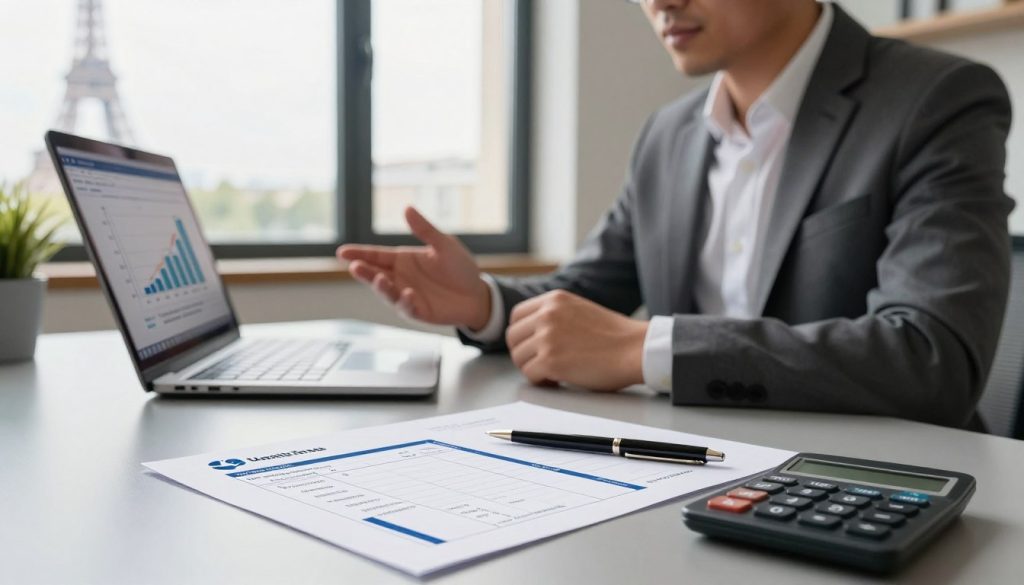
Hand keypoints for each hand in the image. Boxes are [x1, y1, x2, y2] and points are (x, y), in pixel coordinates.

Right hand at [336, 207, 491, 329]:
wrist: (477, 293)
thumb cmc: (459, 268)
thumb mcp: (444, 245)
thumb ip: (425, 230)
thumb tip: (407, 208)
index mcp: (402, 260)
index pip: (376, 255)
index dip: (359, 254)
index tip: (342, 252)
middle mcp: (400, 278)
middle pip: (375, 274)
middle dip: (364, 271)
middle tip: (354, 266)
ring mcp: (406, 295)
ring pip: (387, 292)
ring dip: (382, 287)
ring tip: (379, 279)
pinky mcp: (418, 311)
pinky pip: (408, 308)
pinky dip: (406, 302)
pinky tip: (408, 294)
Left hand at [505, 290, 647, 390]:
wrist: (636, 349)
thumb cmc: (615, 335)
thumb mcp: (579, 310)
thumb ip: (555, 316)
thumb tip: (533, 333)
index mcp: (554, 300)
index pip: (517, 315)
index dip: (522, 334)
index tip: (532, 345)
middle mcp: (547, 314)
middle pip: (512, 337)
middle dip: (523, 353)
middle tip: (539, 363)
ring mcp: (547, 337)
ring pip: (518, 358)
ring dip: (532, 368)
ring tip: (552, 372)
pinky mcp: (550, 360)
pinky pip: (530, 375)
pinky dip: (541, 381)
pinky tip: (557, 380)